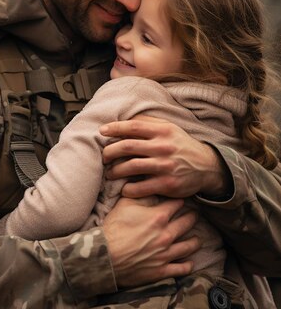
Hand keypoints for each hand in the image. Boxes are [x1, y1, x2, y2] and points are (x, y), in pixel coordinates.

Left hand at [101, 116, 230, 199]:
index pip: (133, 126)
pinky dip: (128, 189)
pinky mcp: (167, 184)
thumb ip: (149, 123)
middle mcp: (163, 147)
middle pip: (127, 147)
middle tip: (104, 157)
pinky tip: (125, 189)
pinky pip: (140, 187)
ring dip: (115, 171)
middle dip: (110, 152)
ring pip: (130, 167)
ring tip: (110, 173)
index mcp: (163, 131)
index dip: (114, 128)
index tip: (102, 131)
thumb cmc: (181, 146)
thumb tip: (125, 119)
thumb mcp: (170, 129)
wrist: (207, 166)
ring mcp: (165, 166)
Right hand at [104, 197, 199, 286]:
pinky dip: (188, 264)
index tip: (182, 200)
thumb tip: (152, 190)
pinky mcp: (162, 270)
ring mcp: (166, 253)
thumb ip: (142, 195)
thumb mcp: (125, 204)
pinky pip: (182, 268)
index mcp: (159, 216)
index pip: (178, 204)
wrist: (105, 255)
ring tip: (197, 239)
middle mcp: (167, 234)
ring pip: (190, 246)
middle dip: (192, 217)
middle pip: (188, 223)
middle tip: (194, 216)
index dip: (181, 200)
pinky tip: (189, 261)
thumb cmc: (113, 228)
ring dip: (195, 241)